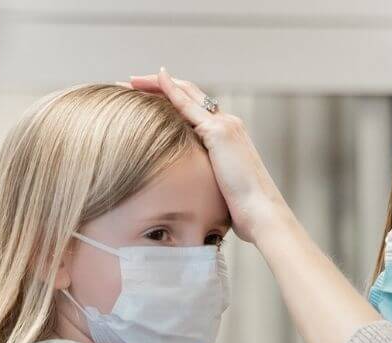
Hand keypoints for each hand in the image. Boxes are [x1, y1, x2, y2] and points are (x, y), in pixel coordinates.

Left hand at [129, 68, 293, 246]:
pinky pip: (187, 105)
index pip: (194, 109)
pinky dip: (169, 89)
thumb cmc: (241, 209)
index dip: (170, 100)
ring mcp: (224, 124)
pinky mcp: (219, 131)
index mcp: (227, 136)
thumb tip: (189, 192)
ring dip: (156, 84)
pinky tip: (151, 82)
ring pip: (186, 93)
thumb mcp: (218, 188)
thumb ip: (204, 179)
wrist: (261, 212)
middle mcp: (227, 123)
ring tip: (130, 81)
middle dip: (158, 86)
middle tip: (130, 83)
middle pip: (188, 94)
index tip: (146, 100)